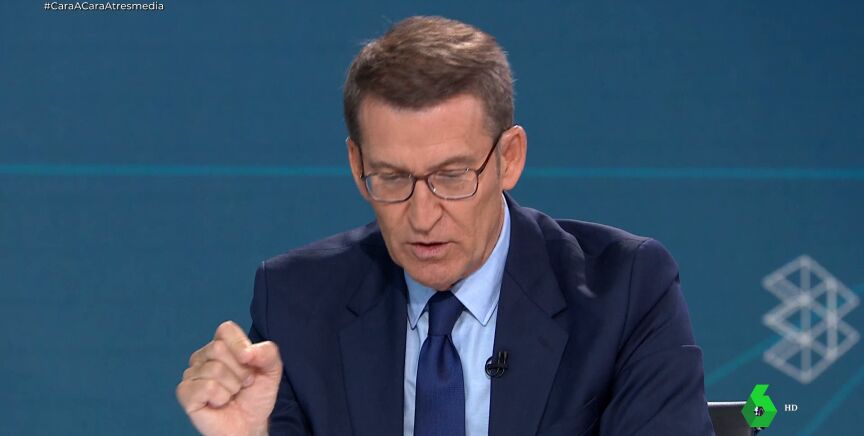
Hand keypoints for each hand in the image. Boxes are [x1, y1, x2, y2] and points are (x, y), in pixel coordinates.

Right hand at [176, 321, 282, 435]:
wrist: (249, 425)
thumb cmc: (255, 396)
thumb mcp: (271, 370)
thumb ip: (268, 352)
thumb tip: (248, 352)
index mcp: (221, 345)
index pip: (226, 329)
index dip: (241, 345)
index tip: (250, 362)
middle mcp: (202, 357)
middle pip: (218, 349)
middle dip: (240, 371)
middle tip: (242, 384)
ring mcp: (191, 374)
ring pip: (215, 370)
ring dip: (232, 387)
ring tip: (232, 395)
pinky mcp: (185, 393)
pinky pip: (206, 387)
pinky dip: (220, 397)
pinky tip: (219, 403)